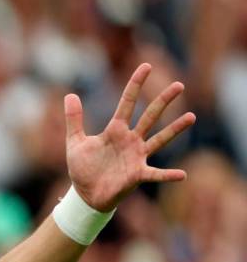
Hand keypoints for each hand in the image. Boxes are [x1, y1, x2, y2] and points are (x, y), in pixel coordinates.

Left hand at [65, 63, 194, 211]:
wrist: (86, 194)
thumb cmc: (83, 168)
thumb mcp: (75, 142)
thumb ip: (74, 119)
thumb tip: (70, 94)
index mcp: (115, 130)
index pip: (127, 103)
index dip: (135, 85)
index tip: (145, 66)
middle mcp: (130, 140)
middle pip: (150, 116)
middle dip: (163, 101)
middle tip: (179, 85)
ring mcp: (137, 156)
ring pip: (159, 139)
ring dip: (175, 129)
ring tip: (191, 117)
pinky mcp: (138, 174)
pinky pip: (156, 174)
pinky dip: (168, 174)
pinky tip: (182, 174)